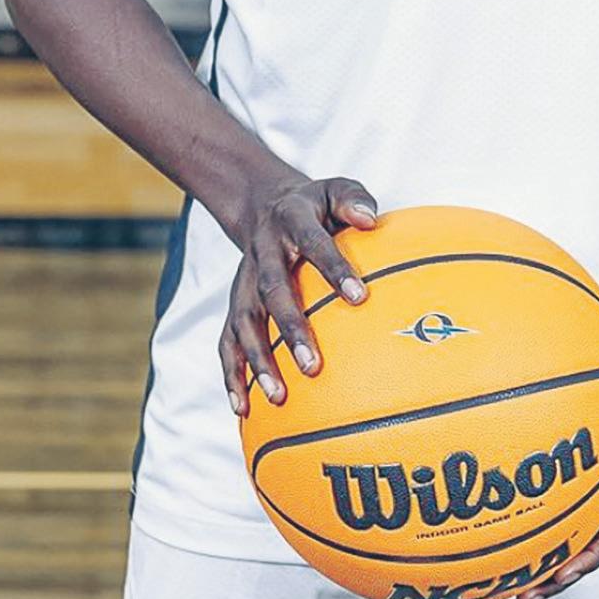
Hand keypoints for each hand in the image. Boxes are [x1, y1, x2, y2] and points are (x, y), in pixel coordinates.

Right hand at [218, 173, 378, 417]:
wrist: (265, 205)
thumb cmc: (317, 206)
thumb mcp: (336, 188)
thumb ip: (354, 199)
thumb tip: (371, 221)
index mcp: (291, 222)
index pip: (313, 244)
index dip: (333, 268)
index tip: (359, 297)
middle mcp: (263, 253)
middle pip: (272, 292)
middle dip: (290, 329)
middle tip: (313, 366)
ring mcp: (244, 281)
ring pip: (244, 322)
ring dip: (258, 361)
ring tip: (278, 396)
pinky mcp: (235, 303)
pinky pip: (227, 341)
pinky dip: (232, 374)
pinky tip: (244, 409)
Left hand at [518, 303, 598, 598]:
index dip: (591, 559)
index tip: (563, 576)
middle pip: (590, 542)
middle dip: (560, 574)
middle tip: (524, 594)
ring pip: (572, 523)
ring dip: (545, 553)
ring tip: (506, 576)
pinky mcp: (581, 456)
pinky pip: (558, 490)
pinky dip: (535, 510)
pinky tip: (501, 514)